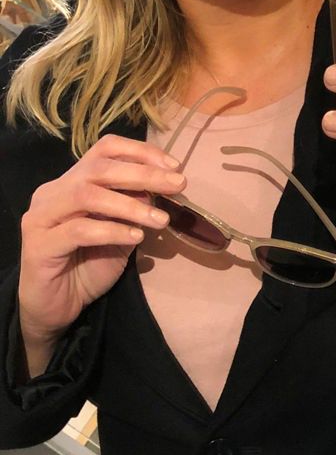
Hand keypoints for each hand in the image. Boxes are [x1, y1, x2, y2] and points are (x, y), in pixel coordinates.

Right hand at [17, 135, 185, 354]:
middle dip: (143, 174)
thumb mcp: (123, 229)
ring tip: (161, 219)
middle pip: (98, 168)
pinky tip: (136, 239)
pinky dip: (112, 231)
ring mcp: (42, 217)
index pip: (105, 149)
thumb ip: (137, 205)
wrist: (58, 306)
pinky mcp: (39, 246)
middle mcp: (53, 192)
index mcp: (73, 181)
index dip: (141, 152)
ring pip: (87, 195)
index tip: (174, 166)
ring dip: (130, 205)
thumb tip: (164, 184)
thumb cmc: (91, 263)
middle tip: (178, 185)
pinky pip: (79, 230)